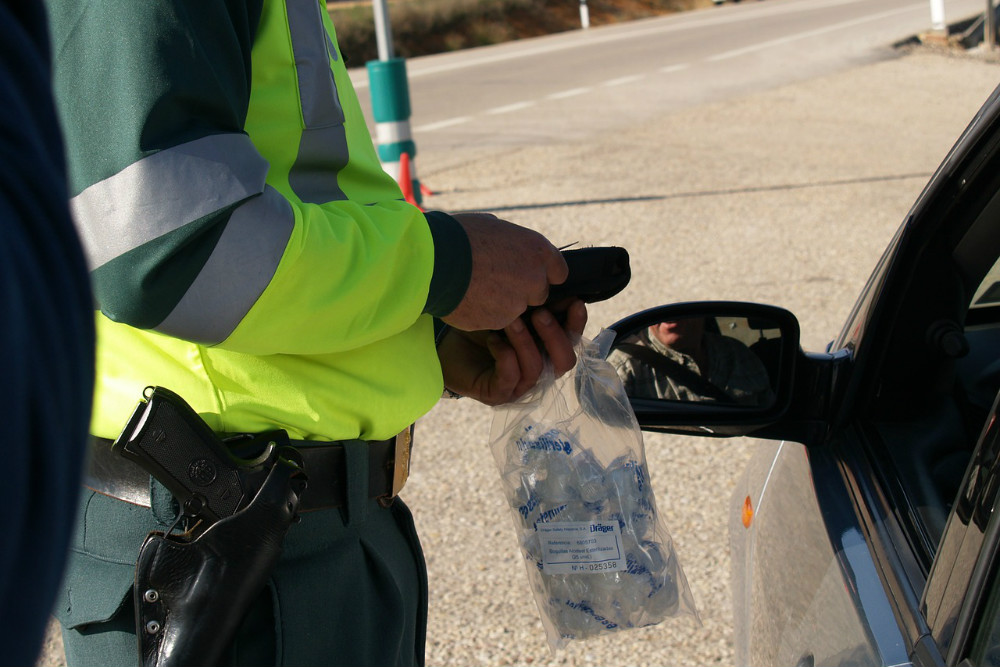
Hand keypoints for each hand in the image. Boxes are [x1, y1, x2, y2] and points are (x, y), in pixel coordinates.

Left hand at [438, 299, 587, 405]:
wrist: (444, 341)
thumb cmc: (480, 323)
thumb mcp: (512, 309)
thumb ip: (536, 302)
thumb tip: (558, 283)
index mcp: (546, 349)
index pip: (572, 341)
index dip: (577, 324)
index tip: (574, 302)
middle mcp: (538, 370)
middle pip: (565, 362)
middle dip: (555, 336)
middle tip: (539, 312)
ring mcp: (518, 386)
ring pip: (536, 369)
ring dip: (526, 342)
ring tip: (511, 321)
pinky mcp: (497, 393)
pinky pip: (510, 377)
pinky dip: (505, 356)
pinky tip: (492, 339)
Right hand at [442, 213, 567, 331]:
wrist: (435, 261)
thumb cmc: (460, 236)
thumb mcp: (493, 226)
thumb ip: (512, 243)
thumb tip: (510, 246)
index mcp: (538, 250)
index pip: (558, 271)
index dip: (541, 272)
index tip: (526, 272)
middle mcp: (535, 279)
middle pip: (538, 293)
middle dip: (521, 290)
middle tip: (494, 281)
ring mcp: (518, 303)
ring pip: (515, 308)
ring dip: (501, 303)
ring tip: (475, 288)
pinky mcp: (500, 321)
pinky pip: (496, 319)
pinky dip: (484, 313)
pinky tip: (467, 299)